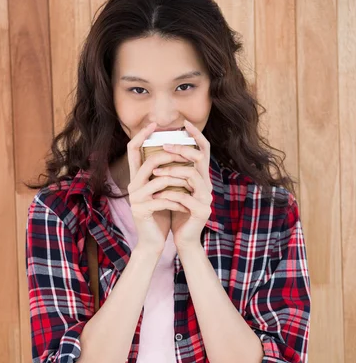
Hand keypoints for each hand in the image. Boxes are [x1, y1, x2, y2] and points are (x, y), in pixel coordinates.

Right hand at [126, 122, 193, 254]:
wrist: (152, 241)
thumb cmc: (160, 214)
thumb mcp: (162, 191)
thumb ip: (163, 174)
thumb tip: (177, 153)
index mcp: (136, 178)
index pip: (132, 150)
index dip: (142, 135)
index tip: (154, 123)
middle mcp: (132, 185)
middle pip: (149, 161)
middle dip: (170, 156)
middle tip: (187, 155)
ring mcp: (135, 198)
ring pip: (159, 180)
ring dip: (179, 181)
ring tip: (192, 185)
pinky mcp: (142, 210)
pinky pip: (164, 200)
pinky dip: (179, 202)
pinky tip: (187, 206)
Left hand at [151, 119, 212, 251]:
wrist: (185, 239)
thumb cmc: (178, 212)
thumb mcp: (175, 189)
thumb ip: (174, 173)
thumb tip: (162, 151)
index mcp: (201, 178)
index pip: (203, 150)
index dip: (196, 135)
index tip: (184, 122)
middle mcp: (207, 185)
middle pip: (199, 158)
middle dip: (181, 149)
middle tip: (164, 145)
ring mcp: (206, 198)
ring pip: (191, 175)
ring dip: (171, 172)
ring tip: (155, 173)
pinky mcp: (201, 211)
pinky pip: (184, 197)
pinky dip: (169, 194)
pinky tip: (157, 196)